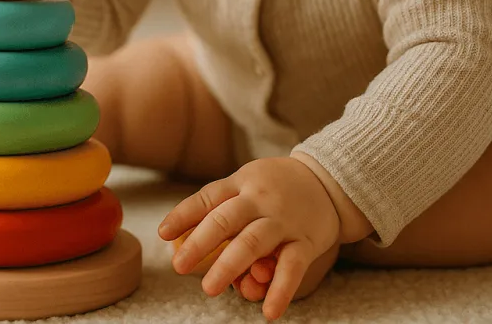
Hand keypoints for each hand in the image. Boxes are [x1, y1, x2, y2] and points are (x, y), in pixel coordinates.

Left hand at [158, 156, 340, 319]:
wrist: (328, 181)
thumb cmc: (276, 187)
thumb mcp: (246, 183)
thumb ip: (219, 207)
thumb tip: (178, 236)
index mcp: (242, 184)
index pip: (208, 198)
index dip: (184, 215)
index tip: (163, 233)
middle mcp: (260, 201)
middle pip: (226, 220)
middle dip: (200, 243)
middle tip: (180, 266)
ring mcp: (284, 221)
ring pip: (254, 243)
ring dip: (230, 266)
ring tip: (209, 288)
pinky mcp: (306, 241)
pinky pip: (292, 267)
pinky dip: (280, 290)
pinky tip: (267, 312)